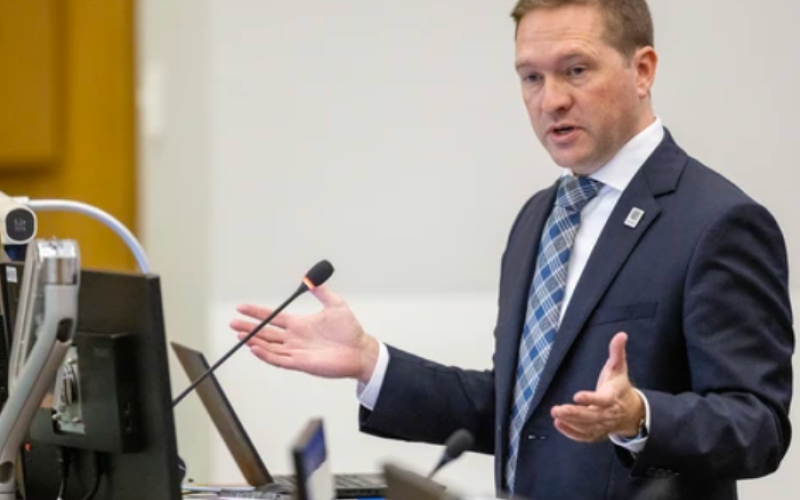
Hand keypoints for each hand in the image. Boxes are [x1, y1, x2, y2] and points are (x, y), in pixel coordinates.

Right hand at [229, 285, 379, 382]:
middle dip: (249, 327)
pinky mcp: (300, 363)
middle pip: (266, 332)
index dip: (257, 312)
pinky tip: (255, 348)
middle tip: (233, 323)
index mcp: (299, 324)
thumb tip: (311, 279)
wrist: (359, 350)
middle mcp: (294, 338)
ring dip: (253, 341)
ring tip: (240, 335)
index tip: (242, 307)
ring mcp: (296, 351)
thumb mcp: (335, 304)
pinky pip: (278, 359)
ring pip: (268, 346)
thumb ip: (321, 291)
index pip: (273, 317)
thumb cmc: (349, 331)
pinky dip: (266, 355)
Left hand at [550, 332, 643, 441]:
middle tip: (557, 409)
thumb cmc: (620, 387)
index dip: (590, 399)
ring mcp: (603, 425)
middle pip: (591, 416)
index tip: (577, 396)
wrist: (632, 411)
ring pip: (587, 427)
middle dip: (573, 413)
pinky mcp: (598, 433)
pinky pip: (585, 436)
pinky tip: (559, 424)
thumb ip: (617, 352)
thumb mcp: (619, 368)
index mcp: (613, 397)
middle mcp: (608, 413)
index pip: (602, 400)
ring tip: (555, 414)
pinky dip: (572, 433)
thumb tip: (621, 334)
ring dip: (570, 422)